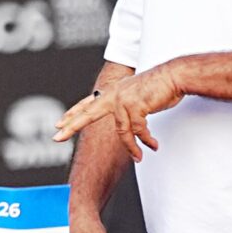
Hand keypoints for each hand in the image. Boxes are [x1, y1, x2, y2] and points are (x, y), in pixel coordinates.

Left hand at [53, 64, 181, 161]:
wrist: (175, 76)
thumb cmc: (159, 86)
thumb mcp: (136, 94)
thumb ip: (125, 105)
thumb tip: (124, 120)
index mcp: (112, 91)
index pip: (87, 103)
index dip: (73, 113)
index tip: (58, 123)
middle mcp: (113, 94)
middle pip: (87, 113)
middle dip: (71, 126)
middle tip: (56, 138)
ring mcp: (123, 100)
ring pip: (122, 131)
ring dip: (132, 147)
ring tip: (139, 156)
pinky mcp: (135, 105)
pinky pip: (137, 131)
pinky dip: (145, 140)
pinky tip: (152, 145)